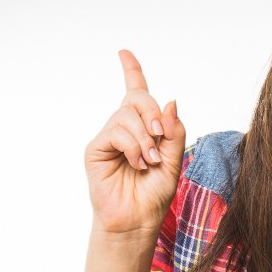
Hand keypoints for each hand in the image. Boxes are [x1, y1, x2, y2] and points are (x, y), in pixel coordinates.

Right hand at [84, 50, 185, 236]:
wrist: (137, 219)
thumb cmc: (154, 194)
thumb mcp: (174, 161)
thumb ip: (174, 132)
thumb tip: (170, 102)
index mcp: (143, 128)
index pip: (135, 93)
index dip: (131, 71)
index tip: (123, 52)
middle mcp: (124, 129)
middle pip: (137, 99)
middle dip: (151, 112)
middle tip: (160, 136)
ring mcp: (109, 137)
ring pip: (127, 116)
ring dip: (144, 137)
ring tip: (150, 161)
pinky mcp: (96, 149)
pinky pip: (116, 132)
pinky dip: (132, 146)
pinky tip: (137, 163)